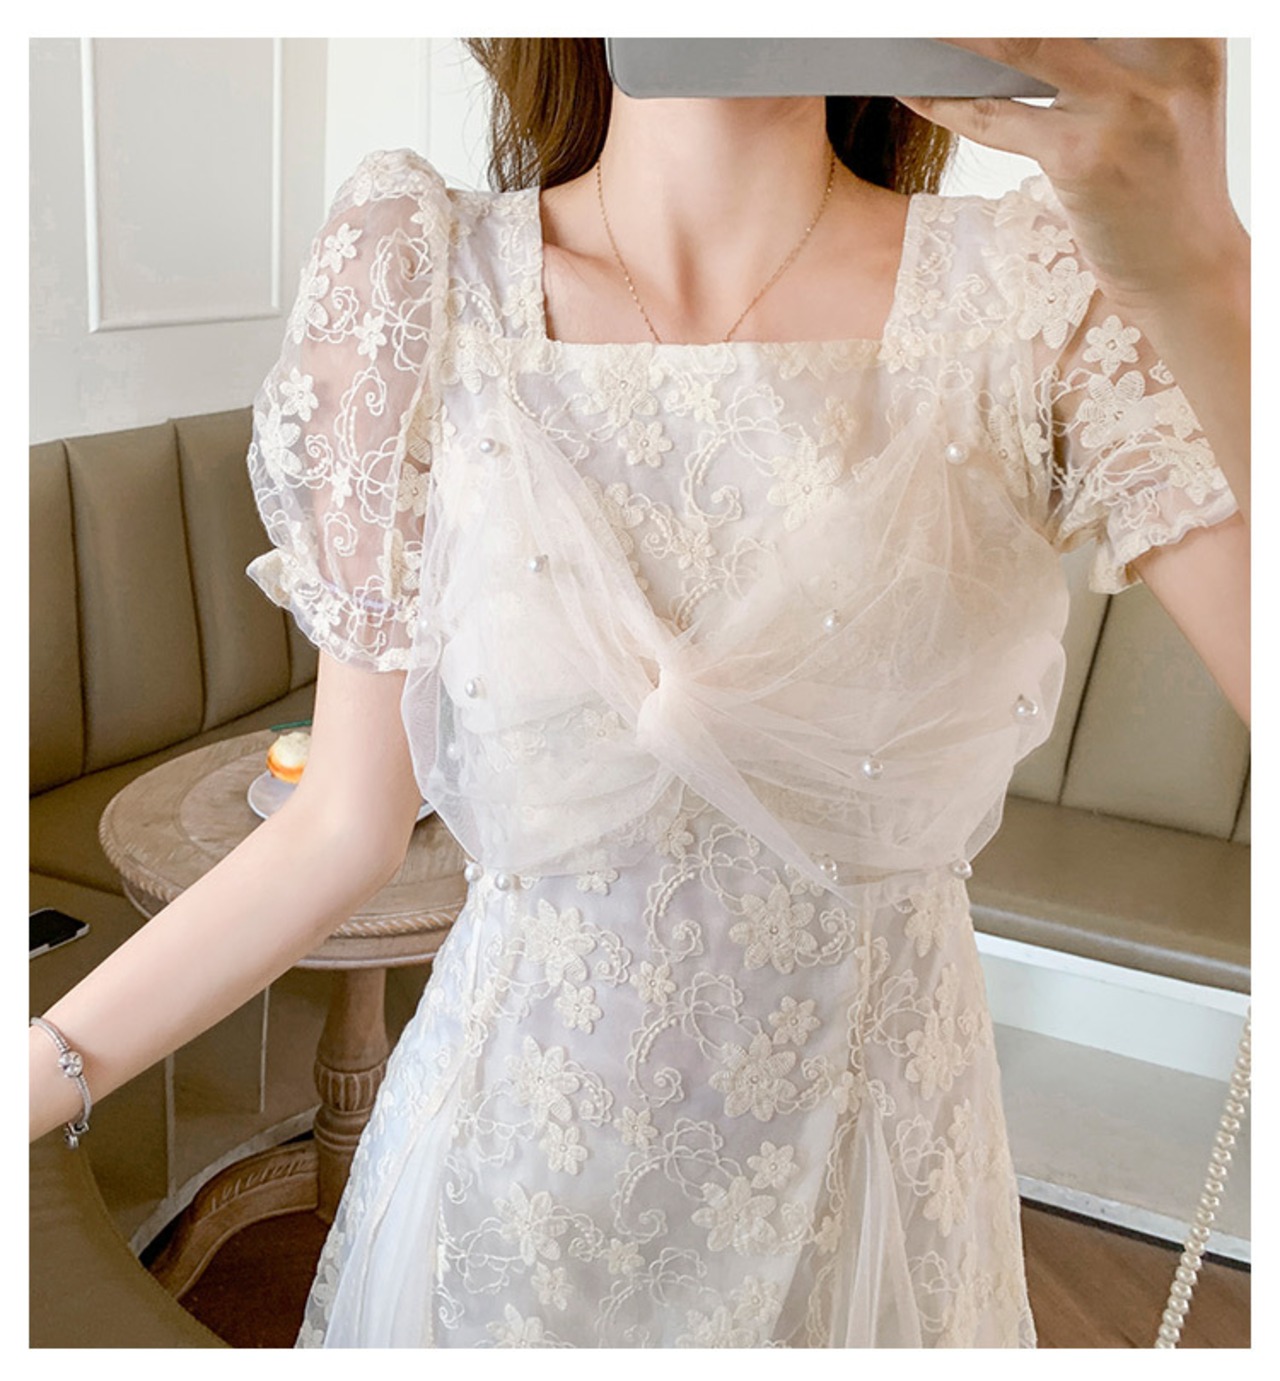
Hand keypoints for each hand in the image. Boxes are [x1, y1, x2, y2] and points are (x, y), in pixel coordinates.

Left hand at [896, 39, 1247, 311]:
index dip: (1032, 9)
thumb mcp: (1164, 104)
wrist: (1187, 272)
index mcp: (1189, 38)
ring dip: (956, 32)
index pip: (1100, 3)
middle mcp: (1165, 60)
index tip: (986, 11)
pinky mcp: (1082, 157)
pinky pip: (995, 117)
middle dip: (985, 19)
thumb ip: (1116, 59)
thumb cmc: (1163, 190)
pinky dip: (946, 101)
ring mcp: (1124, 108)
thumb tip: (1015, 39)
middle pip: (1055, 15)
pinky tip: (913, 89)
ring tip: (914, 24)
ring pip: (1020, 45)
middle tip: (934, 14)